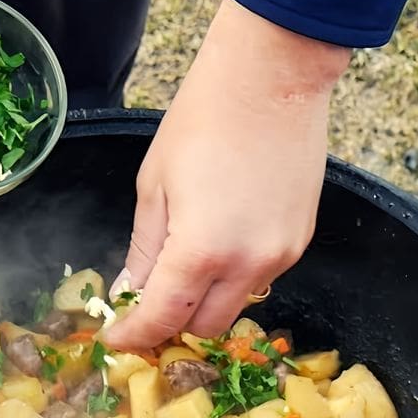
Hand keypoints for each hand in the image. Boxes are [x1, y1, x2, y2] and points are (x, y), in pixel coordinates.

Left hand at [101, 0, 349, 349]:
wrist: (273, 79)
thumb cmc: (204, 119)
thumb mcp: (155, 185)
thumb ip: (144, 249)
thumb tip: (130, 292)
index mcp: (200, 251)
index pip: (162, 319)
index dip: (134, 335)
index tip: (116, 338)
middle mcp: (248, 264)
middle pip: (204, 328)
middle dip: (172, 323)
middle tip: (146, 304)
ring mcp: (281, 255)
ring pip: (236, 304)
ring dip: (206, 298)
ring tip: (184, 264)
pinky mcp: (300, 240)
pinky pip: (260, 277)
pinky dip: (235, 274)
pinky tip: (220, 239)